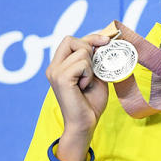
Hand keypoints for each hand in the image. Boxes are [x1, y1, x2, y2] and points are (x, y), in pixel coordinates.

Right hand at [45, 34, 110, 160]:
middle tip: (94, 68)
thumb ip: (95, 60)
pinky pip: (82, 64)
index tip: (107, 41)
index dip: (90, 38)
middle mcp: (53, 67)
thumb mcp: (95, 76)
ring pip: (81, 52)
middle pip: (70, 40)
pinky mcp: (61, 78)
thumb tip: (103, 43)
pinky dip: (89, 74)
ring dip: (91, 67)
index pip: (71, 40)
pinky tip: (85, 86)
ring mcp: (55, 72)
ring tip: (87, 83)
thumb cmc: (91, 102)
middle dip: (89, 48)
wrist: (85, 123)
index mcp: (59, 65)